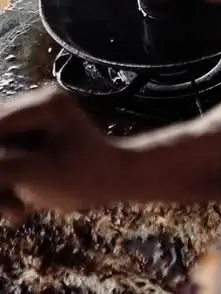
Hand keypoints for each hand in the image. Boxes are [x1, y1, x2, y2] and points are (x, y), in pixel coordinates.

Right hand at [0, 87, 136, 216]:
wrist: (113, 180)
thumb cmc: (86, 176)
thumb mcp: (39, 174)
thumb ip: (1, 167)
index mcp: (44, 104)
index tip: (0, 182)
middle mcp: (35, 105)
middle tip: (6, 206)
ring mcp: (31, 122)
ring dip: (0, 187)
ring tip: (15, 212)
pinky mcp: (28, 140)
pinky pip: (3, 161)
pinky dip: (5, 187)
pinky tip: (17, 209)